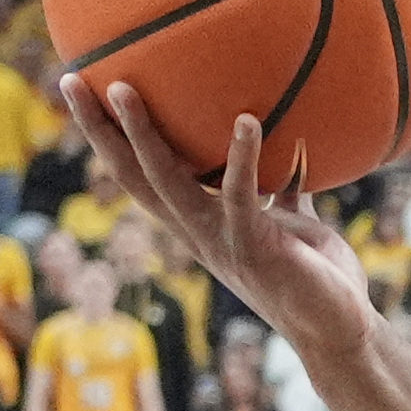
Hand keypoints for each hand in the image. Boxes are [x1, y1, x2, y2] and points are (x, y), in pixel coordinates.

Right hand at [60, 76, 375, 340]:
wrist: (339, 329)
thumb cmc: (315, 277)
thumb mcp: (290, 224)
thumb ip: (282, 190)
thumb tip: (293, 150)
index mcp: (199, 223)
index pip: (140, 175)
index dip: (110, 139)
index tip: (85, 93)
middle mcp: (197, 232)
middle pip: (132, 176)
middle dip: (99, 130)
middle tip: (71, 82)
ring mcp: (220, 239)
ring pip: (166, 181)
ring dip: (142, 135)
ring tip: (122, 88)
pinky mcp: (254, 245)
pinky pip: (241, 193)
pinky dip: (243, 155)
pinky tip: (247, 120)